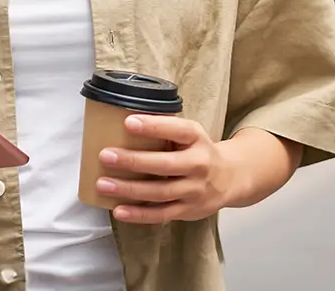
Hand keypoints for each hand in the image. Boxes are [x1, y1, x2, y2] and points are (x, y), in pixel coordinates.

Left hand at [95, 114, 236, 223]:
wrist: (231, 178)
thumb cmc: (199, 150)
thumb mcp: (190, 133)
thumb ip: (165, 128)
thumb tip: (123, 119)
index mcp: (197, 139)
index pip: (177, 130)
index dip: (153, 126)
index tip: (128, 122)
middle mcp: (199, 165)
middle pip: (165, 164)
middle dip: (133, 161)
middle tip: (105, 156)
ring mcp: (195, 191)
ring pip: (160, 192)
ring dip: (129, 189)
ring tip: (103, 184)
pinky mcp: (188, 211)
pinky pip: (161, 214)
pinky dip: (139, 214)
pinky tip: (118, 210)